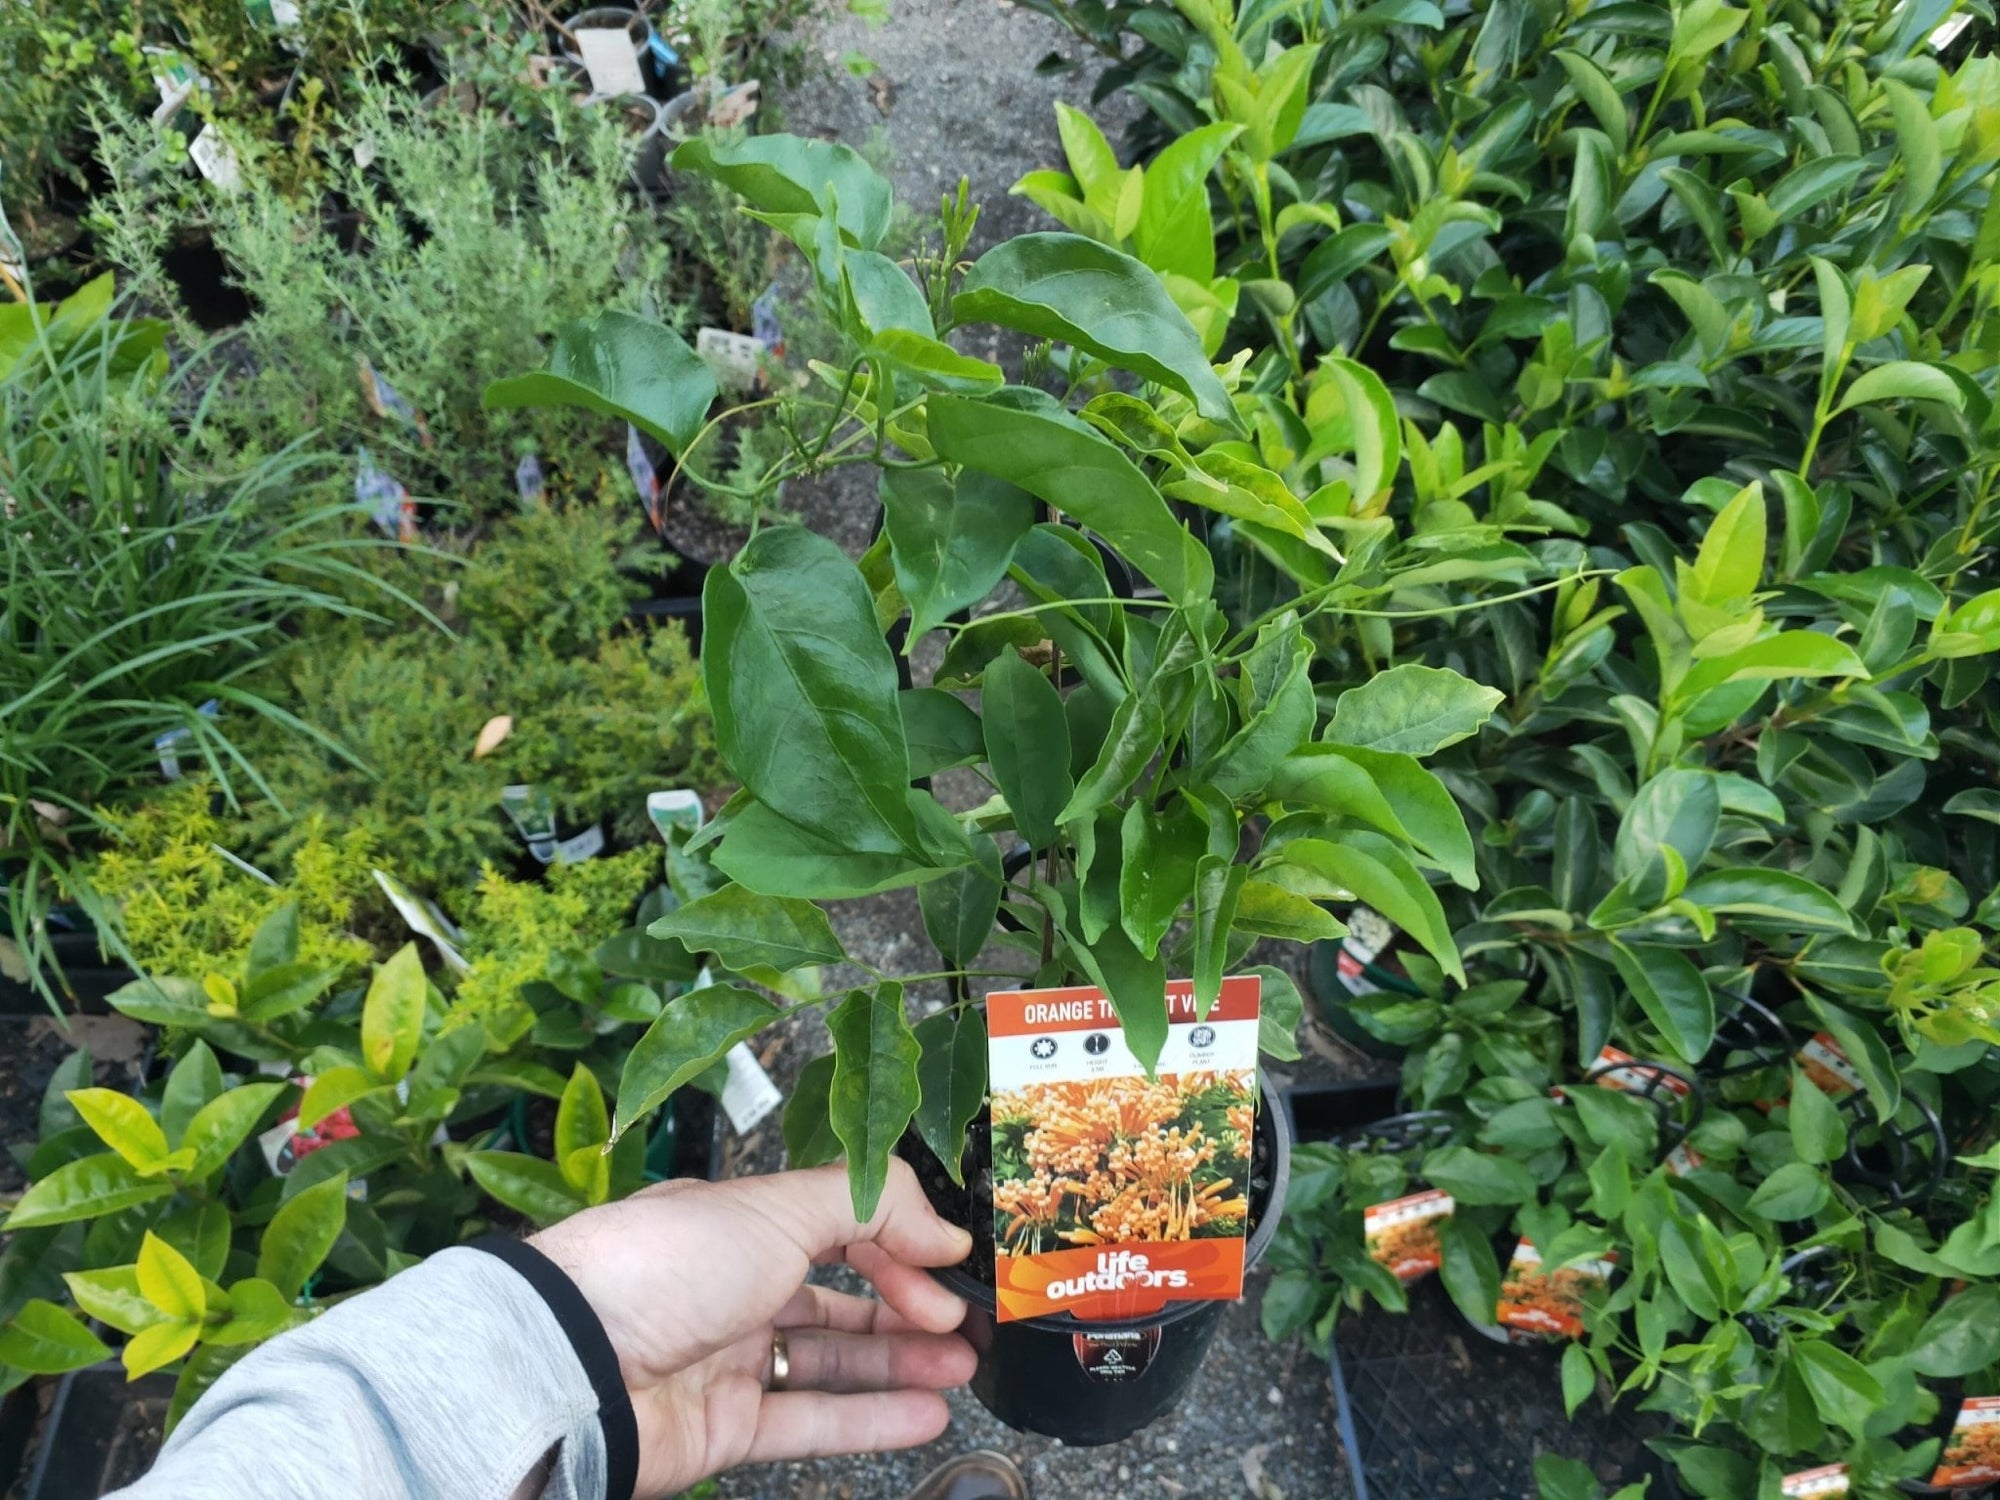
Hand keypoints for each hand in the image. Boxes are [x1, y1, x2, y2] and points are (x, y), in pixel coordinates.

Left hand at [530, 1160, 976, 1497]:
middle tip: (963, 1321)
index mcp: (736, 1221)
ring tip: (963, 1366)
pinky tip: (924, 1413)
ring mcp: (727, 1359)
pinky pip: (811, 1421)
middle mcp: (731, 1286)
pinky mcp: (723, 1427)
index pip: (836, 1223)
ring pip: (831, 1362)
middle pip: (838, 1293)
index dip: (896, 1239)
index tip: (950, 1258)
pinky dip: (872, 1418)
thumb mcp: (775, 1207)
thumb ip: (869, 1205)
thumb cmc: (654, 1267)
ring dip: (901, 1362)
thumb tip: (941, 1225)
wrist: (568, 1363)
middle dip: (906, 1304)